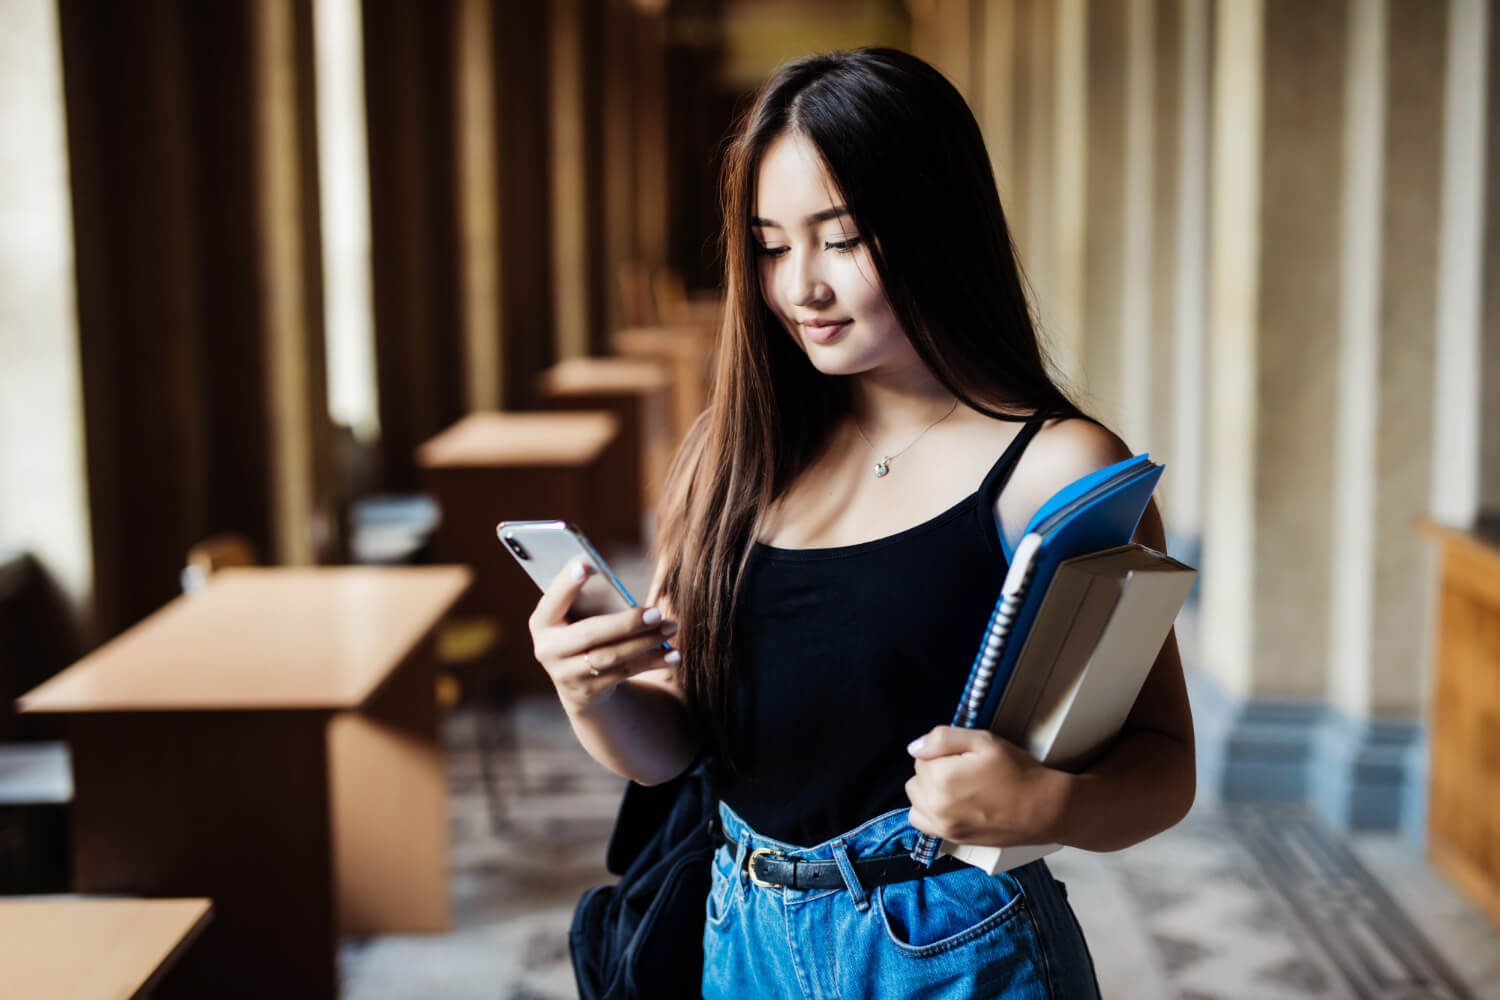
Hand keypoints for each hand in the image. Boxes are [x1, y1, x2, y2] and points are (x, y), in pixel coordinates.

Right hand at [528, 558, 680, 712]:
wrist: (578, 681)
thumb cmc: (584, 629)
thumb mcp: (579, 614)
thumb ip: (588, 597)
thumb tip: (607, 574)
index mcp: (542, 622)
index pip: (553, 600)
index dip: (566, 584)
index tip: (585, 565)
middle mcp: (548, 650)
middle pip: (589, 634)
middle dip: (625, 623)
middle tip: (656, 613)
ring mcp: (567, 674)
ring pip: (611, 655)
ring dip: (645, 641)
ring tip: (671, 627)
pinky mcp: (588, 690)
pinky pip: (624, 672)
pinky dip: (651, 661)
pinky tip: (673, 654)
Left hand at [904, 726, 1063, 846]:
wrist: (1043, 809)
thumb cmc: (1018, 773)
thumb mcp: (984, 741)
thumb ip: (942, 738)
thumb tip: (914, 748)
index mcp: (941, 779)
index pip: (921, 756)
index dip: (943, 751)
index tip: (965, 756)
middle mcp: (936, 807)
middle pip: (917, 777)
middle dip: (934, 769)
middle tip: (965, 770)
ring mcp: (943, 827)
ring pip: (916, 798)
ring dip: (929, 790)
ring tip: (959, 786)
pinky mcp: (951, 838)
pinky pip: (922, 821)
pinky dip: (930, 810)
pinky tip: (951, 804)